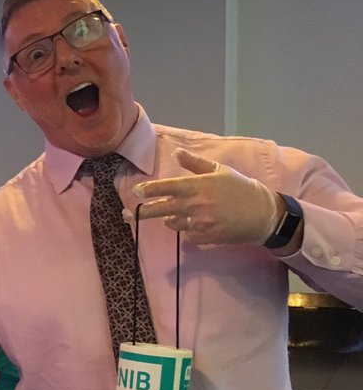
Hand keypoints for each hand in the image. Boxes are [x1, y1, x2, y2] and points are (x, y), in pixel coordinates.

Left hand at [133, 149, 282, 245]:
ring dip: (172, 220)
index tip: (135, 192)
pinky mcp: (207, 237)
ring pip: (174, 224)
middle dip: (141, 213)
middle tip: (126, 215)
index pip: (168, 188)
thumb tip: (177, 153)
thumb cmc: (241, 188)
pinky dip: (190, 231)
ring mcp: (201, 223)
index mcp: (198, 186)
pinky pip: (189, 236)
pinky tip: (201, 224)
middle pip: (162, 210)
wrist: (264, 213)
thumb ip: (195, 164)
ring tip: (179, 214)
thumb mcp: (220, 171)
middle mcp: (196, 204)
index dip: (150, 190)